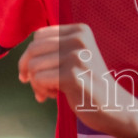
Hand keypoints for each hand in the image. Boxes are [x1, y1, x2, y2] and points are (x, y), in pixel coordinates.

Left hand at [18, 24, 137, 137]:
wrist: (114, 106)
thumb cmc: (89, 83)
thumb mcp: (75, 57)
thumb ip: (54, 50)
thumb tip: (23, 57)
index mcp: (80, 31)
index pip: (39, 35)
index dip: (31, 54)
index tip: (34, 71)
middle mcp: (79, 39)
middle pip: (33, 49)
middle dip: (27, 69)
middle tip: (34, 84)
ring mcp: (77, 57)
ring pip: (33, 65)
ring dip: (35, 83)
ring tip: (47, 92)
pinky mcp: (73, 76)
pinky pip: (39, 79)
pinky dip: (40, 90)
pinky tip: (52, 96)